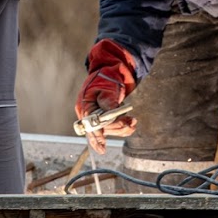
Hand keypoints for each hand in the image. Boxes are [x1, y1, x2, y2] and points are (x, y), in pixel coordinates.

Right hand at [74, 38, 138, 152]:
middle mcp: (88, 113)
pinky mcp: (105, 118)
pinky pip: (113, 128)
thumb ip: (107, 100)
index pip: (89, 124)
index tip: (103, 145)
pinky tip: (131, 124)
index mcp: (84, 105)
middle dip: (115, 128)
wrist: (112, 71)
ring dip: (121, 129)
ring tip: (133, 122)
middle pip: (99, 129)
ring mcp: (96, 117)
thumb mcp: (107, 86)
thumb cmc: (106, 77)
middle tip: (130, 124)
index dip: (96, 135)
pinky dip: (122, 127)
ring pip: (108, 130)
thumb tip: (108, 115)